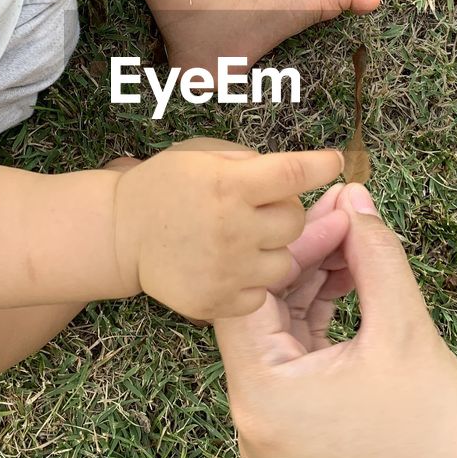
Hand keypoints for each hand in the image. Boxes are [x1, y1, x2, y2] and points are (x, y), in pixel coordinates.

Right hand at [111, 139, 343, 321]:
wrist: (121, 232)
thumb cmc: (167, 185)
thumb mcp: (205, 156)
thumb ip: (251, 163)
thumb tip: (299, 176)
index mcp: (230, 185)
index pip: (294, 174)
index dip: (321, 166)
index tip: (335, 163)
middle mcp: (233, 227)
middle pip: (296, 221)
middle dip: (284, 212)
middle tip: (259, 209)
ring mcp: (226, 269)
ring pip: (286, 262)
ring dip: (272, 250)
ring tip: (242, 240)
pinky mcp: (217, 302)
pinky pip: (261, 294)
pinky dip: (252, 282)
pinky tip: (229, 266)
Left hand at [215, 183, 456, 457]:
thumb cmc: (445, 443)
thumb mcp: (405, 331)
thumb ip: (373, 255)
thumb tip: (353, 198)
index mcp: (261, 398)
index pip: (250, 295)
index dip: (290, 242)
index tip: (334, 204)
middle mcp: (253, 420)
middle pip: (261, 314)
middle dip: (304, 259)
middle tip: (347, 211)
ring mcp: (277, 434)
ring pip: (282, 336)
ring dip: (316, 286)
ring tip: (358, 238)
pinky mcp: (305, 438)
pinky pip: (301, 364)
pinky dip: (325, 323)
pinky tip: (356, 281)